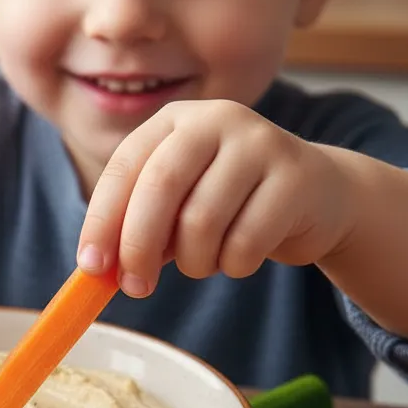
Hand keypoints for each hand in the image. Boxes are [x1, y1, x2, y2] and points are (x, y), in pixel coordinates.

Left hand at [76, 100, 352, 296]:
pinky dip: (233, 265)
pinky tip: (239, 256)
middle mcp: (215, 119)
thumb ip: (136, 228)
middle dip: (138, 246)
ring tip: (202, 262)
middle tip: (135, 287)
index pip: (123, 168)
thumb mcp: (176, 207)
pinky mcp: (295, 178)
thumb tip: (97, 270)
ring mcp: (260, 143)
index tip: (91, 267)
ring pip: (201, 222)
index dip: (102, 221)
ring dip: (193, 262)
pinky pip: (245, 242)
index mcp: (173, 121)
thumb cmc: (228, 204)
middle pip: (160, 187)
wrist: (316, 196)